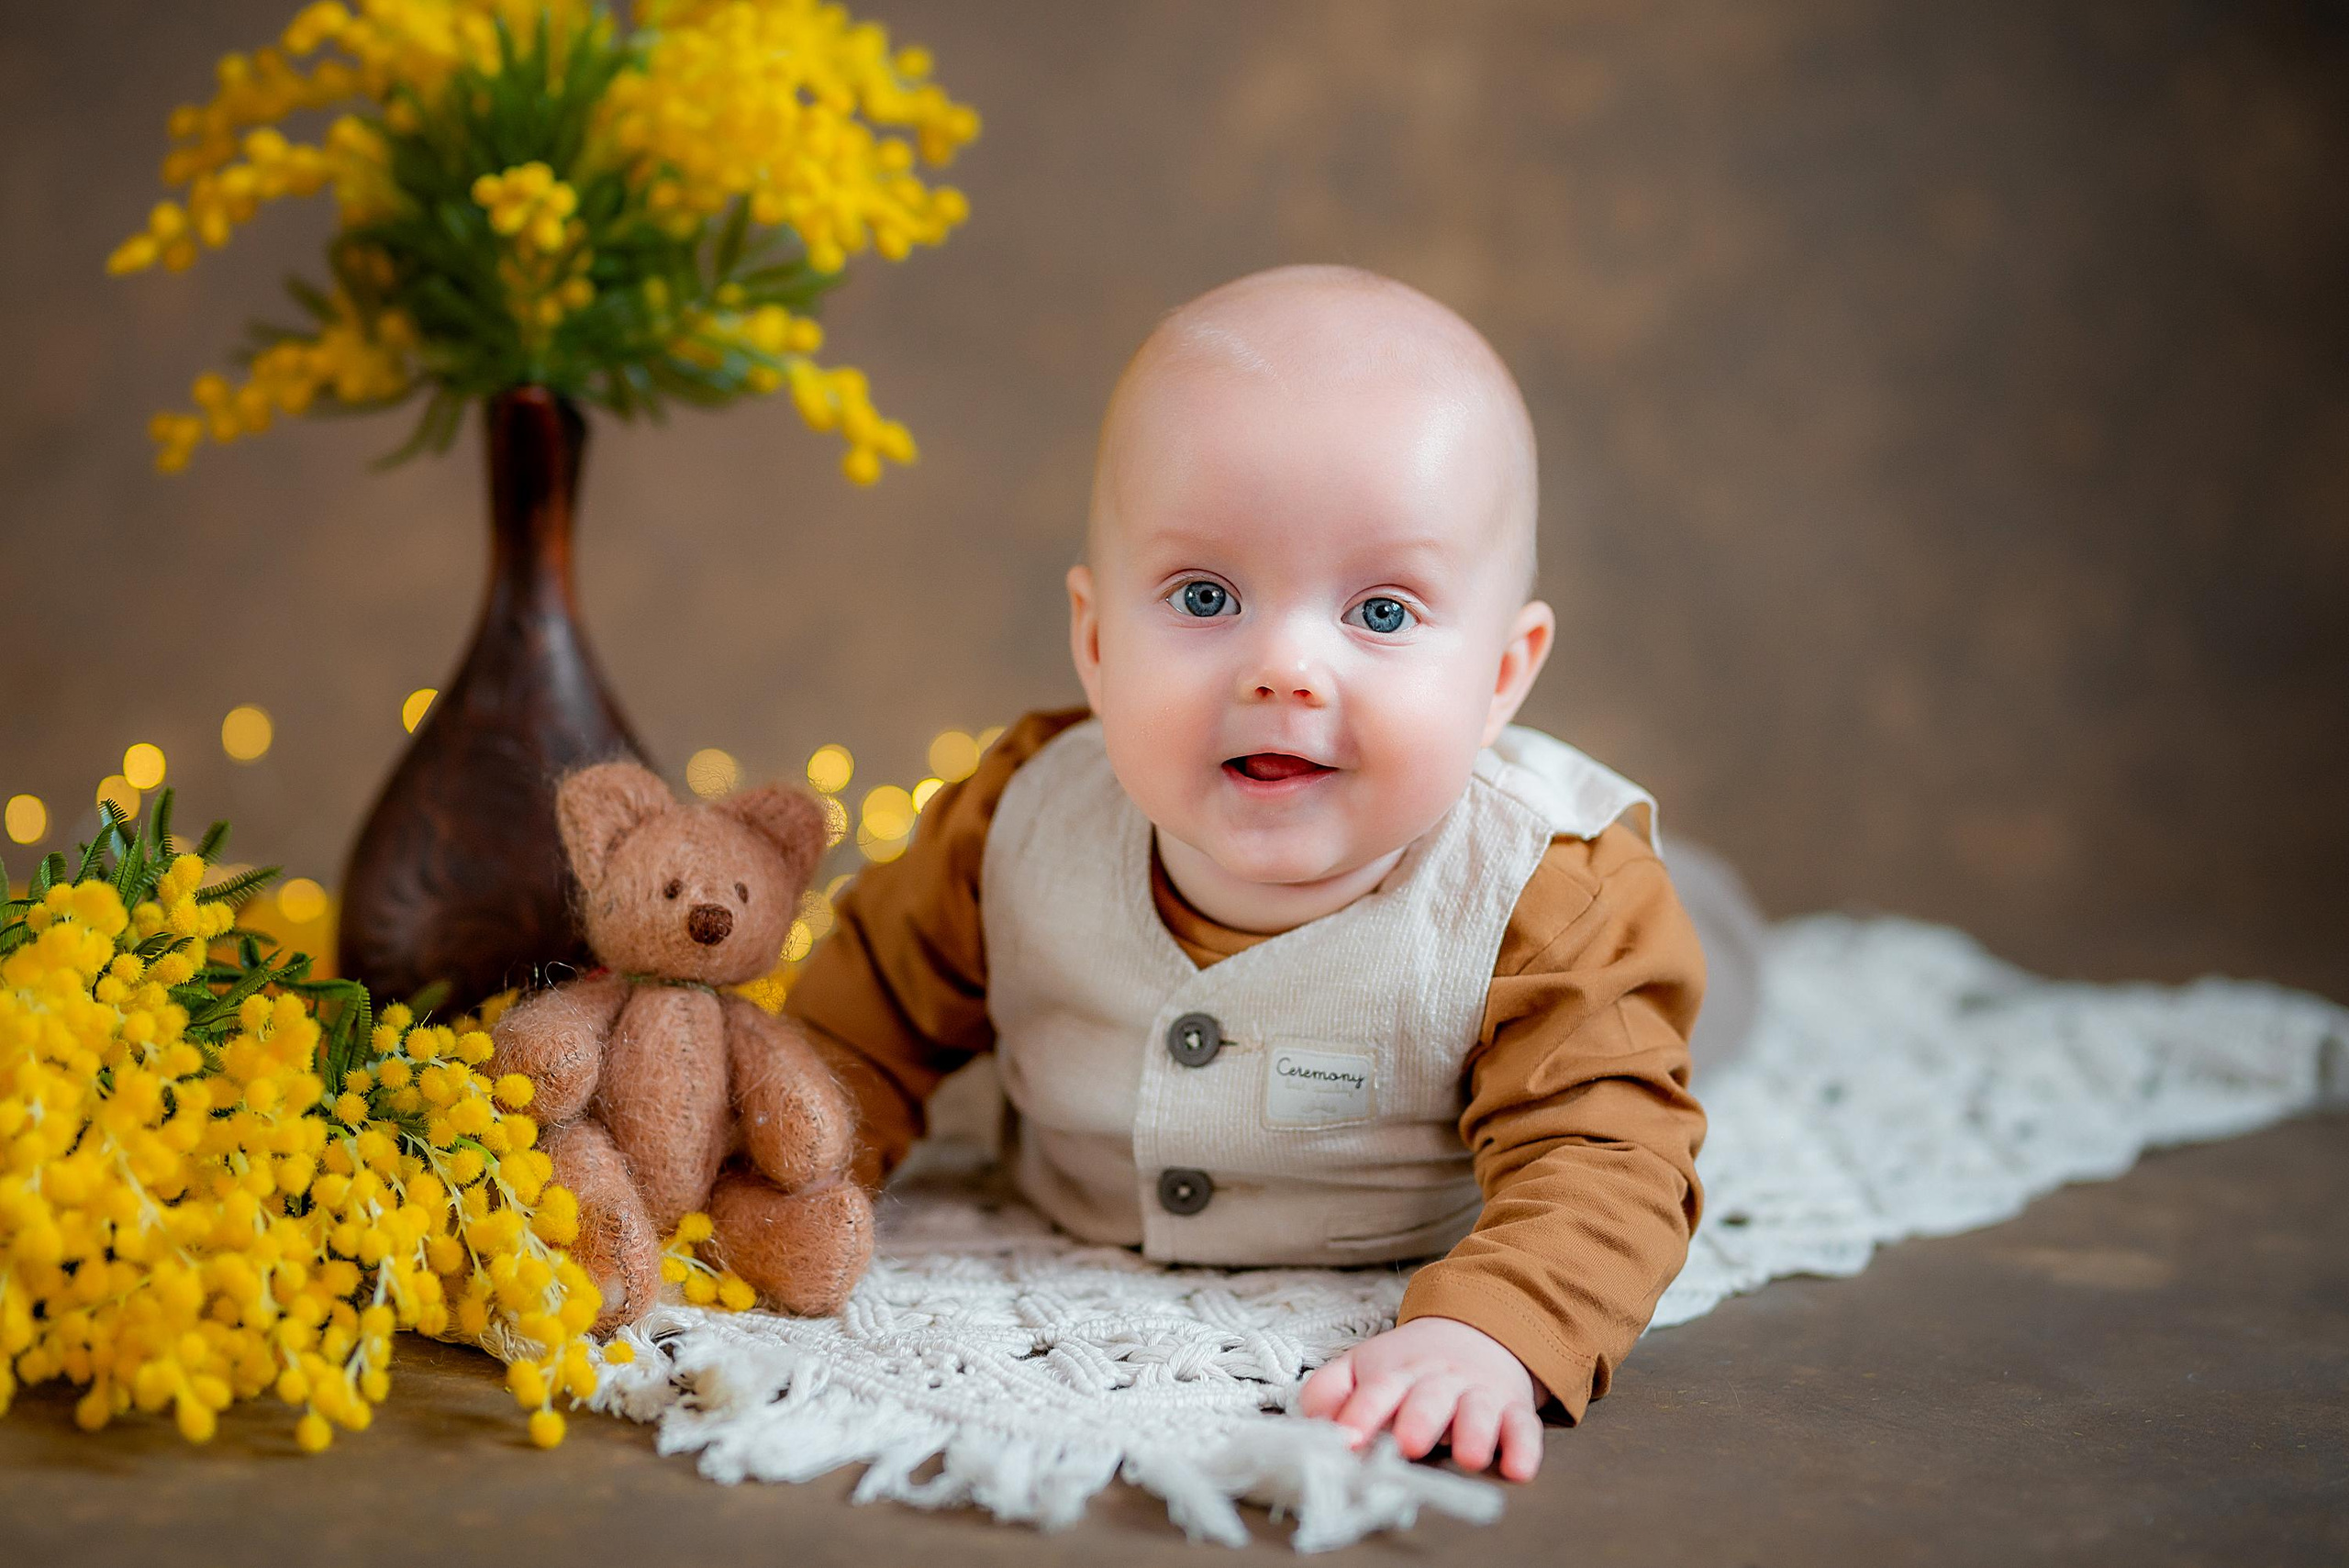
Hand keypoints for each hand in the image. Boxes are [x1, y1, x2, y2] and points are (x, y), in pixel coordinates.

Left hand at [1297, 1316, 1546, 1480]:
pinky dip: (1524, 1447)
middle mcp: (1437, 1382)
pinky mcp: (1514, 1410)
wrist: (1475, 1331)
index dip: (1362, 1413)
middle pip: (1428, 1397)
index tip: (1347, 1439)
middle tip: (1408, 1444)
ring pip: (1478, 1410)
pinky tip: (1518, 1468)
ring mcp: (1478, 1394)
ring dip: (1474, 1432)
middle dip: (1419, 1419)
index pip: (1376, 1390)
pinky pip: (1523, 1427)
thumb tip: (1311, 1422)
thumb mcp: (1362, 1366)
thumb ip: (1328, 1391)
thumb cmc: (1408, 1366)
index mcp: (1396, 1373)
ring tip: (1469, 1456)